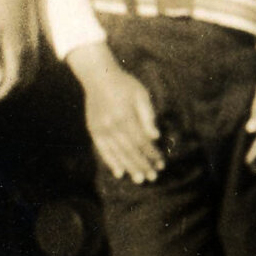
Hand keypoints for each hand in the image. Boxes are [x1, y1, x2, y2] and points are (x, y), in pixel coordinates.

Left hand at [0, 0, 43, 105]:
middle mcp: (30, 52)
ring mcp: (34, 46)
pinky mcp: (34, 40)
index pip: (12, 85)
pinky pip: (32, 66)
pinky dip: (23, 76)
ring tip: (1, 89)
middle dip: (9, 95)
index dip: (0, 97)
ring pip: (30, 76)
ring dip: (17, 86)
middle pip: (23, 84)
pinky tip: (12, 72)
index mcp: (18, 52)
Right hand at [69, 44, 163, 182]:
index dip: (152, 154)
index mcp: (126, 116)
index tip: (161, 164)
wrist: (98, 76)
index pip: (142, 141)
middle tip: (153, 178)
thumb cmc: (124, 84)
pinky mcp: (94, 130)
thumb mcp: (141, 94)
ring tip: (140, 179)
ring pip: (117, 153)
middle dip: (143, 165)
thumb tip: (156, 137)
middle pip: (130, 151)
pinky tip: (119, 172)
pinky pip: (103, 150)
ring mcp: (101, 129)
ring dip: (129, 167)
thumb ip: (148, 116)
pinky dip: (111, 162)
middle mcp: (112, 125)